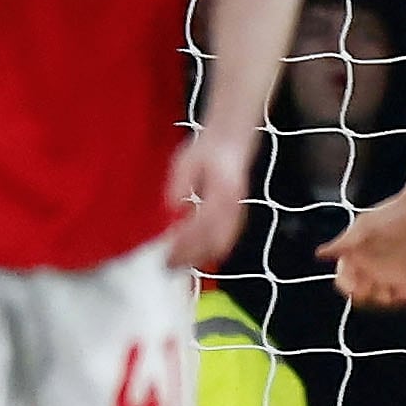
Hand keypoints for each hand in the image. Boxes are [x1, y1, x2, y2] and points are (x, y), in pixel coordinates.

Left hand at [166, 131, 256, 273]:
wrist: (232, 141)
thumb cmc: (208, 149)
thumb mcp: (186, 161)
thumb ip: (178, 185)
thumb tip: (171, 209)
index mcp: (223, 190)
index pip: (203, 225)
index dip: (185, 243)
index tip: (166, 252)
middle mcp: (235, 205)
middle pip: (216, 243)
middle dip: (192, 257)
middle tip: (168, 264)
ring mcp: (239, 212)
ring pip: (222, 245)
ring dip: (200, 258)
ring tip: (178, 263)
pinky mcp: (237, 217)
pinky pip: (226, 241)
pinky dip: (208, 252)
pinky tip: (193, 254)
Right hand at [321, 186, 405, 309]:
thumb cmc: (387, 215)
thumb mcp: (363, 228)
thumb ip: (344, 243)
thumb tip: (320, 254)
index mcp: (354, 259)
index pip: (344, 279)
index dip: (347, 285)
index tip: (355, 286)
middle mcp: (369, 270)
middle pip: (362, 294)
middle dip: (368, 296)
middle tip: (378, 290)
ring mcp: (387, 275)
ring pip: (382, 298)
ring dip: (387, 300)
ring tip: (398, 293)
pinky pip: (404, 295)